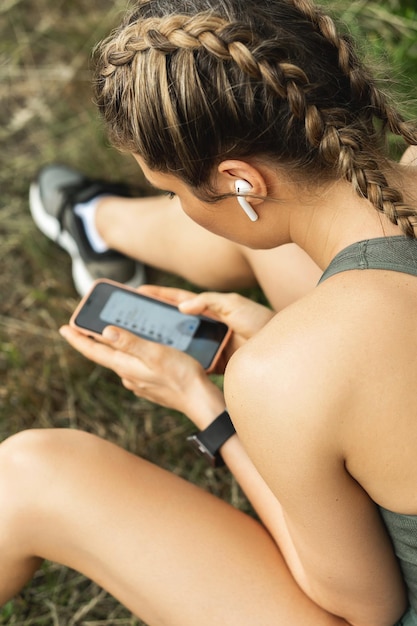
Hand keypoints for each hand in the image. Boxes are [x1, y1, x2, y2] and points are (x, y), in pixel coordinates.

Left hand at [59, 324, 224, 427]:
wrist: (199, 400)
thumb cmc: (181, 375)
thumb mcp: (155, 353)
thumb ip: (130, 343)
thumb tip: (105, 332)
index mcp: (126, 366)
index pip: (94, 351)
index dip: (78, 339)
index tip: (64, 328)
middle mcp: (129, 375)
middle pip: (105, 355)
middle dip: (93, 341)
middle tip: (83, 326)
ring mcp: (139, 382)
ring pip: (120, 361)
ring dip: (113, 347)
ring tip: (111, 334)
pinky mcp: (151, 385)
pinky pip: (134, 366)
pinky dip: (130, 355)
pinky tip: (138, 350)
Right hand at [137, 285, 274, 370]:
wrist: (279, 351)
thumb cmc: (260, 321)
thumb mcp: (234, 305)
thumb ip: (209, 302)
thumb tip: (182, 307)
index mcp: (210, 307)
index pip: (178, 299)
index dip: (159, 295)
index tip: (137, 292)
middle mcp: (206, 325)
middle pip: (174, 321)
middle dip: (154, 320)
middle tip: (130, 319)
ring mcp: (209, 344)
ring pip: (180, 342)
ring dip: (163, 342)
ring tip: (139, 342)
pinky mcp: (213, 362)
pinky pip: (192, 361)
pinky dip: (179, 362)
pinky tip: (163, 364)